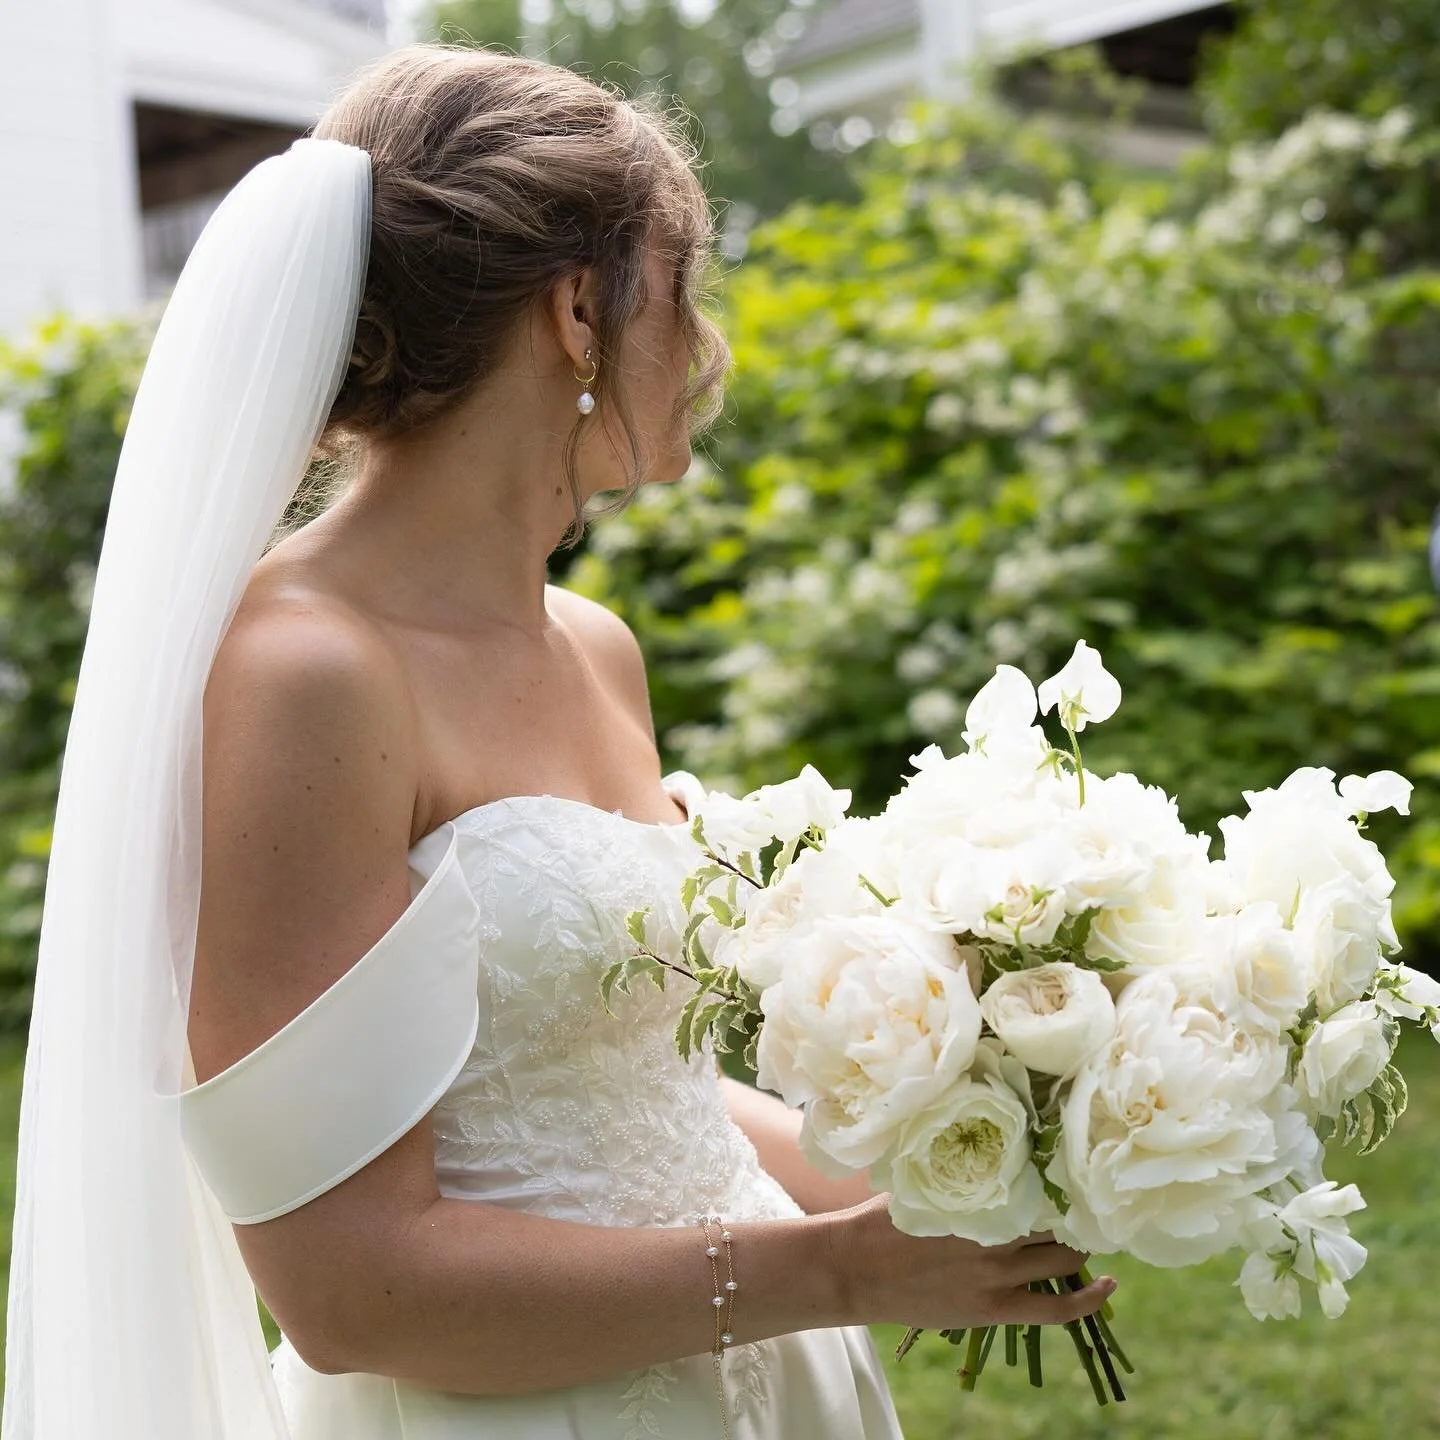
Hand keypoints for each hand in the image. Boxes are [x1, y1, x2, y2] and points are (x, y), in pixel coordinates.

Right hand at [829, 1193, 1116, 1329]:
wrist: (854, 1269)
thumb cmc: (880, 1219)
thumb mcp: (918, 1181)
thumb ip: (954, 1169)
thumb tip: (979, 1140)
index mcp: (976, 1196)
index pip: (1037, 1183)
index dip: (1059, 1179)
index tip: (1072, 1168)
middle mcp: (994, 1233)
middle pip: (1056, 1220)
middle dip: (1074, 1212)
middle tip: (1085, 1203)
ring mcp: (997, 1274)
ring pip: (1062, 1258)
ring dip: (1078, 1246)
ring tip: (1087, 1233)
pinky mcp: (994, 1308)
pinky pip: (1057, 1309)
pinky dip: (1088, 1300)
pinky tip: (1108, 1284)